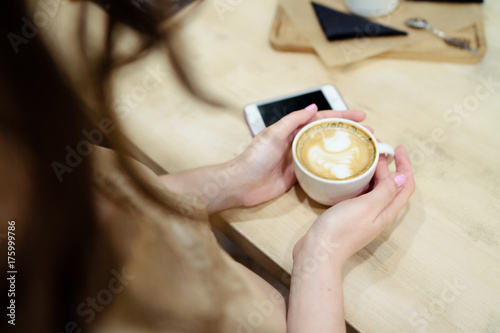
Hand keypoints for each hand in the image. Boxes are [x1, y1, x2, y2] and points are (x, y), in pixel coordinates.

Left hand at [235, 104, 365, 206]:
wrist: (242, 184)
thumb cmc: (254, 158)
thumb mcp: (273, 134)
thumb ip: (293, 120)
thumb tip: (313, 107)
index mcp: (293, 129)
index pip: (323, 119)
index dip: (342, 116)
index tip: (361, 117)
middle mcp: (299, 143)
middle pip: (329, 135)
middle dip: (350, 133)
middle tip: (371, 136)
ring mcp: (300, 160)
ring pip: (328, 152)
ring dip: (346, 151)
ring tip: (366, 152)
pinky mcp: (299, 176)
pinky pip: (320, 170)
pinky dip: (334, 168)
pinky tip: (347, 170)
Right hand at [293, 145, 414, 265]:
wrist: (318, 251)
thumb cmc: (341, 230)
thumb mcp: (367, 206)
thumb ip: (386, 192)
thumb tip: (402, 177)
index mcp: (386, 212)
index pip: (405, 186)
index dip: (405, 166)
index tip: (398, 148)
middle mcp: (377, 214)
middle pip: (390, 186)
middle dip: (388, 166)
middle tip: (377, 148)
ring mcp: (363, 216)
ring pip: (375, 190)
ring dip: (375, 173)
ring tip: (366, 157)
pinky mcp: (349, 217)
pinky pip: (361, 195)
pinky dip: (361, 182)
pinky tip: (350, 176)